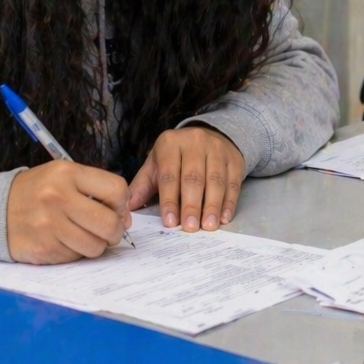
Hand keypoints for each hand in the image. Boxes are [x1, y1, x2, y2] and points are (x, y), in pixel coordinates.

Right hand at [6, 160, 127, 262]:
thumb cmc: (38, 191)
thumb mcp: (63, 176)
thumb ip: (96, 189)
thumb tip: (125, 218)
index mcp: (67, 174)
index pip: (116, 190)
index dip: (122, 204)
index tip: (116, 209)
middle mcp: (57, 198)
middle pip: (109, 223)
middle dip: (115, 231)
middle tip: (109, 231)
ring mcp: (48, 226)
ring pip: (95, 246)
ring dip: (96, 245)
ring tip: (84, 236)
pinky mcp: (42, 249)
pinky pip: (75, 258)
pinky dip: (75, 253)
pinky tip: (64, 242)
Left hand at [127, 126, 245, 231]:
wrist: (209, 135)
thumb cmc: (177, 156)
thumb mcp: (157, 164)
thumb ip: (143, 185)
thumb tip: (129, 207)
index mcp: (170, 143)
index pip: (169, 175)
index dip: (169, 200)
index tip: (170, 222)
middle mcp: (195, 142)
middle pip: (193, 178)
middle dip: (191, 205)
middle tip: (190, 227)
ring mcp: (217, 149)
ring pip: (215, 181)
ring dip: (212, 205)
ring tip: (208, 225)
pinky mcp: (234, 158)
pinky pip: (232, 183)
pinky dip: (229, 202)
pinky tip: (224, 217)